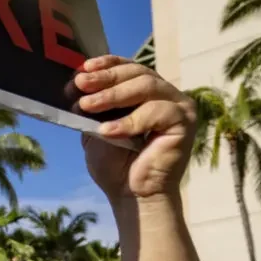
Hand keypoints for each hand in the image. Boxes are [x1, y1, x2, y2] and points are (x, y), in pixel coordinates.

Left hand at [78, 56, 196, 202]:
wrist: (131, 195)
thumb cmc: (116, 165)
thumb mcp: (96, 130)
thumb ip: (92, 109)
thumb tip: (75, 85)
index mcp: (146, 94)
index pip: (129, 69)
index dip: (108, 64)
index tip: (84, 68)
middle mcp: (166, 95)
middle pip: (138, 74)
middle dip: (106, 78)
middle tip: (82, 84)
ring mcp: (178, 106)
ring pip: (147, 87)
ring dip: (113, 95)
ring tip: (88, 106)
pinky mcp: (184, 122)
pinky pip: (157, 112)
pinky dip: (130, 121)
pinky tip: (108, 131)